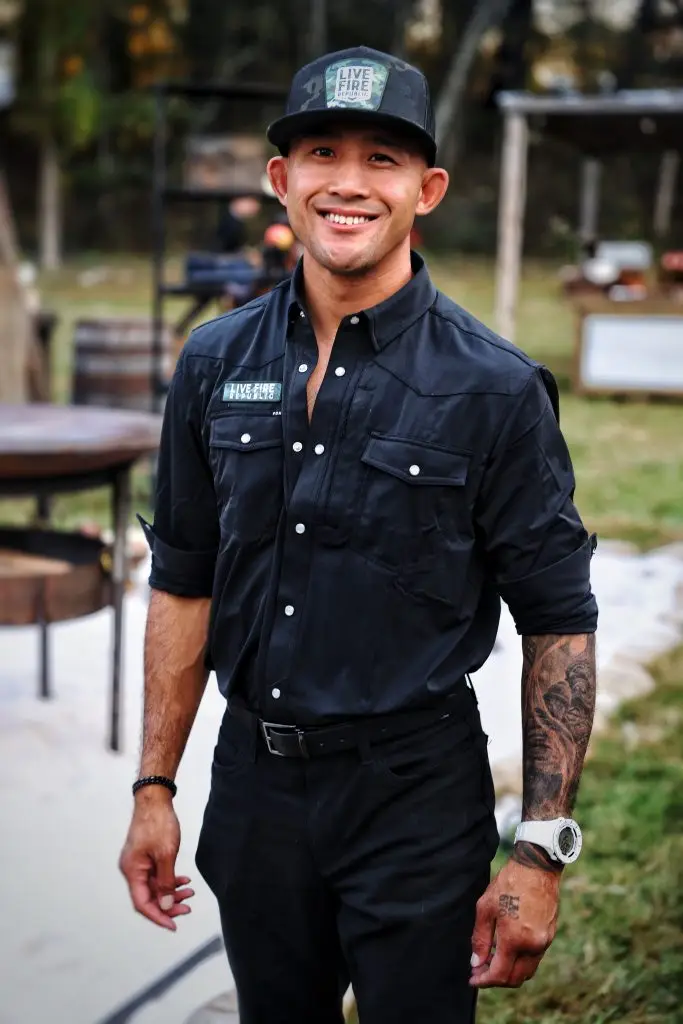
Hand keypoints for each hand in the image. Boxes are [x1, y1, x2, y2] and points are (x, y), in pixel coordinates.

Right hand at [118, 788, 193, 930]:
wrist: (154, 799)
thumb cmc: (157, 823)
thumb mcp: (166, 855)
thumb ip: (166, 882)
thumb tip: (166, 906)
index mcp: (132, 871)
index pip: (143, 903)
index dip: (158, 916)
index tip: (173, 924)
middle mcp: (132, 869)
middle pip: (149, 897)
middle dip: (168, 905)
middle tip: (187, 908)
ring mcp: (138, 862)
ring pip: (155, 886)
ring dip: (171, 892)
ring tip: (190, 893)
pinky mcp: (146, 856)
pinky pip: (157, 875)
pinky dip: (170, 880)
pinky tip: (184, 880)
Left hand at [469, 858, 559, 987]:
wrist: (537, 867)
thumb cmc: (508, 883)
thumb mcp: (485, 907)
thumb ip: (480, 939)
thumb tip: (476, 963)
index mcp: (515, 939)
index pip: (500, 974)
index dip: (484, 981)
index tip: (472, 979)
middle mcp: (533, 945)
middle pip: (515, 978)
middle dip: (496, 980)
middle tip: (480, 971)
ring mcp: (544, 942)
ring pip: (527, 970)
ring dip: (509, 972)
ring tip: (492, 960)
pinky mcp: (550, 935)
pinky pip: (534, 958)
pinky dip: (520, 961)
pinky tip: (507, 949)